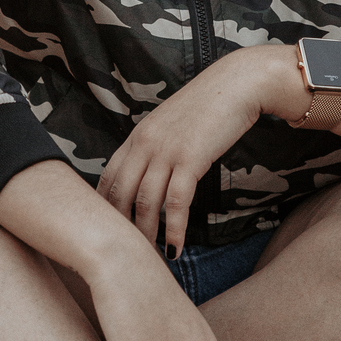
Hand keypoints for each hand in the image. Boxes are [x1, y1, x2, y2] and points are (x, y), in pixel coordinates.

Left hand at [99, 48, 279, 254]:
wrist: (236, 85)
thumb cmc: (207, 105)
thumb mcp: (169, 123)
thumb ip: (154, 145)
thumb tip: (150, 171)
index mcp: (137, 135)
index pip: (108, 176)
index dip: (104, 206)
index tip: (106, 228)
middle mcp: (145, 144)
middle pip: (121, 193)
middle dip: (120, 226)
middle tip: (124, 251)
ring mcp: (166, 151)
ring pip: (146, 202)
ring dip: (147, 233)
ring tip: (150, 256)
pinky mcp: (191, 159)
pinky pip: (177, 202)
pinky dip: (175, 228)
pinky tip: (176, 247)